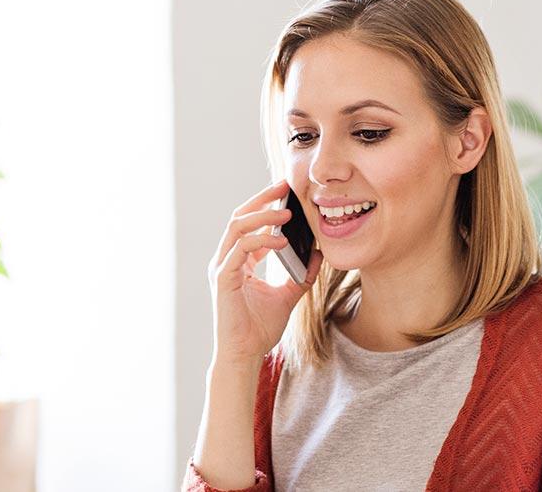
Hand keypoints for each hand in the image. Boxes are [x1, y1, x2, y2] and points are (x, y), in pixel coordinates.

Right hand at [209, 180, 320, 362]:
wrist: (244, 355)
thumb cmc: (258, 330)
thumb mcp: (288, 297)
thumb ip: (301, 275)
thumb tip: (319, 254)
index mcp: (238, 262)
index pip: (249, 225)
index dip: (267, 207)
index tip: (288, 193)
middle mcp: (226, 260)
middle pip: (239, 217)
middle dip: (261, 199)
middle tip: (284, 186)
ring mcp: (222, 268)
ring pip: (237, 227)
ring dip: (262, 215)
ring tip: (287, 211)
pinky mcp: (223, 278)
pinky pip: (240, 249)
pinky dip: (261, 239)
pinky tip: (282, 240)